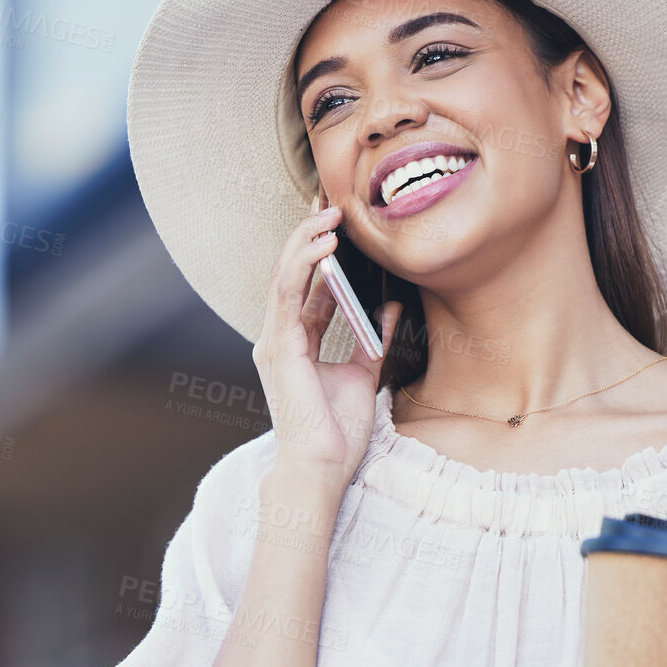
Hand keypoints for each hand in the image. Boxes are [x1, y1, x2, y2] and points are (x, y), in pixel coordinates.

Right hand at [253, 188, 400, 492]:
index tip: (339, 220)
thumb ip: (373, 339)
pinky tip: (325, 243)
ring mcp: (275, 340)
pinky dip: (304, 264)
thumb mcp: (364, 374)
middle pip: (291, 271)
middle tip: (330, 200)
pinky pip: (288, 294)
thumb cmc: (337, 433)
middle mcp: (280, 336)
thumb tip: (391, 307)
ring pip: (285, 275)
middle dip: (309, 233)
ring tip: (330, 212)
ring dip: (307, 240)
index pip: (306, 284)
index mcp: (296, 342)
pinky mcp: (279, 346)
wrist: (322, 467)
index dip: (320, 251)